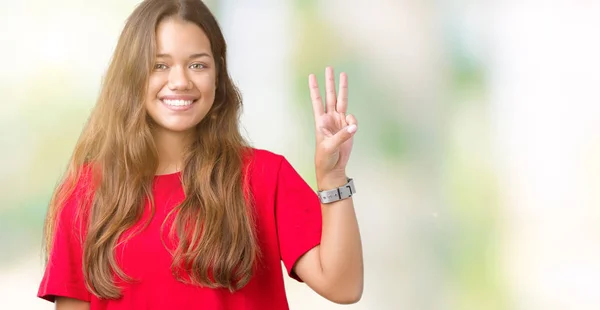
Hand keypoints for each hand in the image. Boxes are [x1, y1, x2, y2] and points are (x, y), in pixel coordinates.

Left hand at [309, 67, 357, 185]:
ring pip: (342, 101)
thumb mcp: (330, 146)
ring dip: (342, 88)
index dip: (314, 89)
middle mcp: (329, 118)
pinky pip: (352, 119)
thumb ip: (342, 135)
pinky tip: (352, 129)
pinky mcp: (348, 128)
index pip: (317, 101)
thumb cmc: (325, 157)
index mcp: (320, 121)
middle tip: (329, 67)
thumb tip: (353, 126)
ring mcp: (339, 122)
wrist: (333, 167)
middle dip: (329, 82)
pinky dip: (353, 122)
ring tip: (344, 74)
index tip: (312, 76)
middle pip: (330, 96)